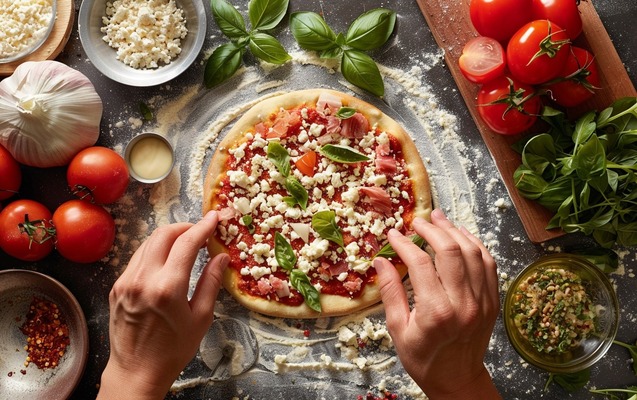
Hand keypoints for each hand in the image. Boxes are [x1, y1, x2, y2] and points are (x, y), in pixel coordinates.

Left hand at [97, 211, 228, 399]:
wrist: (136, 371)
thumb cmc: (173, 350)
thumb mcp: (201, 318)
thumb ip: (211, 283)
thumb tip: (221, 257)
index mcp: (167, 288)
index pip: (187, 243)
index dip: (203, 226)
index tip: (215, 218)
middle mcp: (143, 279)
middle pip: (164, 234)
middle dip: (185, 227)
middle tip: (202, 231)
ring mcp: (126, 281)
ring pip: (148, 242)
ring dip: (169, 237)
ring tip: (186, 243)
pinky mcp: (117, 286)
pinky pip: (138, 257)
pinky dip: (155, 251)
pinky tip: (167, 260)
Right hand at [375, 209, 500, 398]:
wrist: (457, 380)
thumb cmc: (423, 359)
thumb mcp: (398, 329)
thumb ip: (390, 293)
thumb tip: (380, 261)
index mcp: (437, 313)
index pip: (420, 263)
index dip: (405, 244)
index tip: (394, 235)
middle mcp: (464, 304)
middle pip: (450, 251)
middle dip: (432, 230)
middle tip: (417, 221)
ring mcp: (483, 301)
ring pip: (473, 252)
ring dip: (454, 231)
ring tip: (438, 219)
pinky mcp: (492, 300)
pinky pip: (488, 263)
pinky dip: (475, 244)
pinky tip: (461, 235)